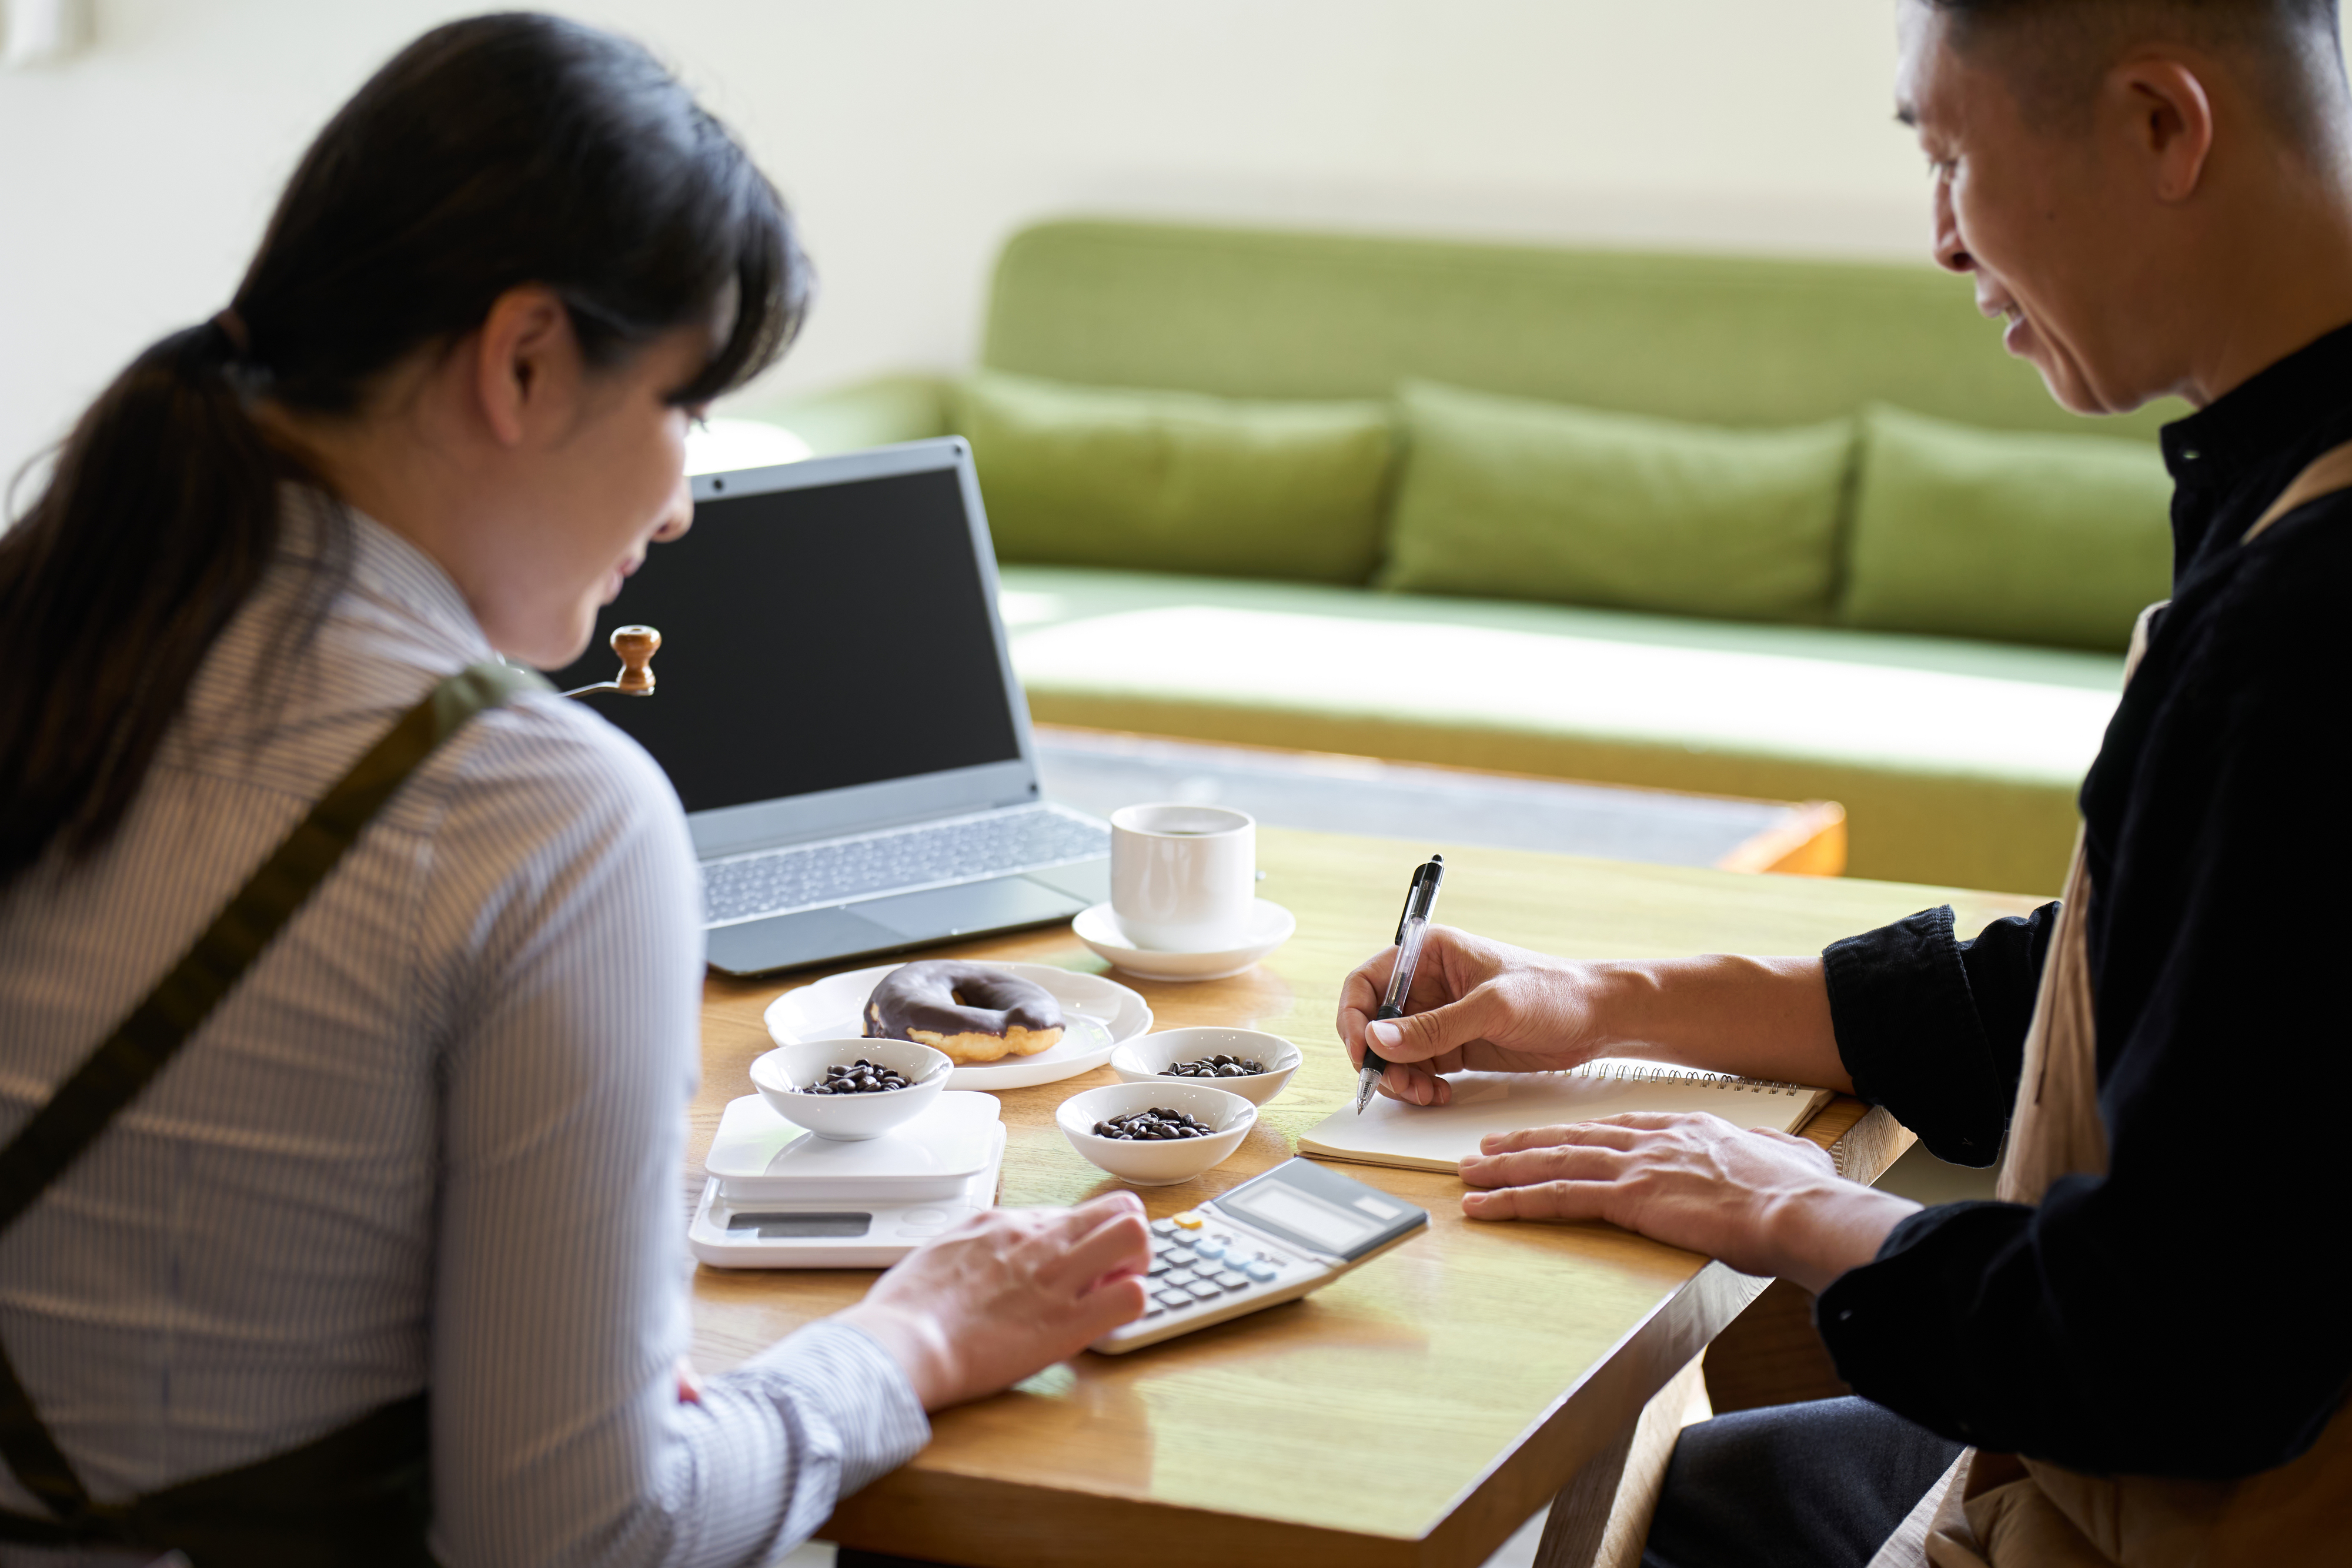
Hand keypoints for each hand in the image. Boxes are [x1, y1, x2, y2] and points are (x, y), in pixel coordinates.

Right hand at [834, 1192, 1151, 1409]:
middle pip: (1118, 1208)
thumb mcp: (940, 1252)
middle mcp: (1040, 1241)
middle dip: (1126, 1237)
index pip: (1071, 1214)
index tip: (1069, 1266)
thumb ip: (974, 1248)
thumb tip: (985, 1256)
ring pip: (1136, 1236)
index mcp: (1006, 1223)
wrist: (904, 1342)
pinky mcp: (1068, 1323)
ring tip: (1114, 1290)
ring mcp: (1058, 1278)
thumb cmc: (908, 1308)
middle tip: (1111, 1271)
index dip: (1080, 1240)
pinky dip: (1130, 1306)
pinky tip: (1107, 1320)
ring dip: (1137, 1263)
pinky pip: (1131, 1297)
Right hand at [1336, 925, 1611, 1104]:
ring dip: (1398, 1078)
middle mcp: (1428, 985)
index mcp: (1430, 954)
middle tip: (1398, 1084)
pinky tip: (1438, 1094)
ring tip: (1424, 1094)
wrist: (1599, 1019)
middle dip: (1378, 1057)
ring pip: (1393, 1052)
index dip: (1355, 1018)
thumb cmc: (1555, 993)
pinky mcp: (1454, 1045)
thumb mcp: (1493, 1008)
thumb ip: (1434, 1026)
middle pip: (1374, 1023)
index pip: (1368, 983)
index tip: (1362, 1051)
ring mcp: (1440, 1017)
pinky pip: (1417, 1068)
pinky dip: (1418, 1086)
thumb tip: (1378, 1038)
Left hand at [1457, 1112, 1915, 1291]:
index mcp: (1687, 1130)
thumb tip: (1774, 1151)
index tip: (1549, 1136)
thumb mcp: (1789, 1158)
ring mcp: (1637, 1166)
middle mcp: (1653, 1141)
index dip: (1576, 1133)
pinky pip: (1556, 1197)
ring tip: (1468, 1174)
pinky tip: (1483, 1208)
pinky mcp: (1628, 1197)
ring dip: (1505, 1170)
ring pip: (1554, 1163)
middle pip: (1573, 1139)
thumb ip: (1768, 1151)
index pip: (1616, 1129)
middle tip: (1486, 1149)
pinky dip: (1514, 1202)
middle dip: (1526, 1145)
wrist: (1800, 1209)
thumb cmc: (1802, 1197)